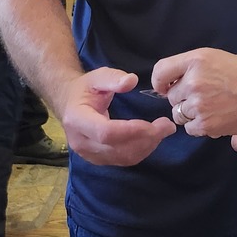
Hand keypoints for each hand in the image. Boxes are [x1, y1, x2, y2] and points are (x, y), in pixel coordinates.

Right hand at [59, 67, 176, 164]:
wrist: (69, 103)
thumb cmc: (85, 88)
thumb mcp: (97, 76)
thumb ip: (113, 77)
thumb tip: (131, 81)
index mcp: (78, 120)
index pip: (105, 133)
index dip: (130, 131)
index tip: (152, 124)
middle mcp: (81, 142)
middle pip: (117, 148)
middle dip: (146, 139)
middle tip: (167, 125)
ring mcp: (89, 154)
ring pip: (123, 157)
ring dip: (147, 146)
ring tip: (164, 130)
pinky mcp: (99, 159)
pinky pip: (123, 160)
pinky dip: (141, 151)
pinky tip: (152, 138)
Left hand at [151, 48, 236, 137]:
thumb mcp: (214, 57)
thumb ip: (189, 67)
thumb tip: (170, 83)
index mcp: (195, 61)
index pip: (160, 72)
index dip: (161, 82)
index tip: (166, 86)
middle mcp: (193, 82)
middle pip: (171, 97)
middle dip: (182, 97)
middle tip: (204, 94)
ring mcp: (198, 105)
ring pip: (178, 114)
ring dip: (189, 112)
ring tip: (210, 106)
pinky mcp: (205, 124)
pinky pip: (189, 128)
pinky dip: (198, 125)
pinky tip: (213, 116)